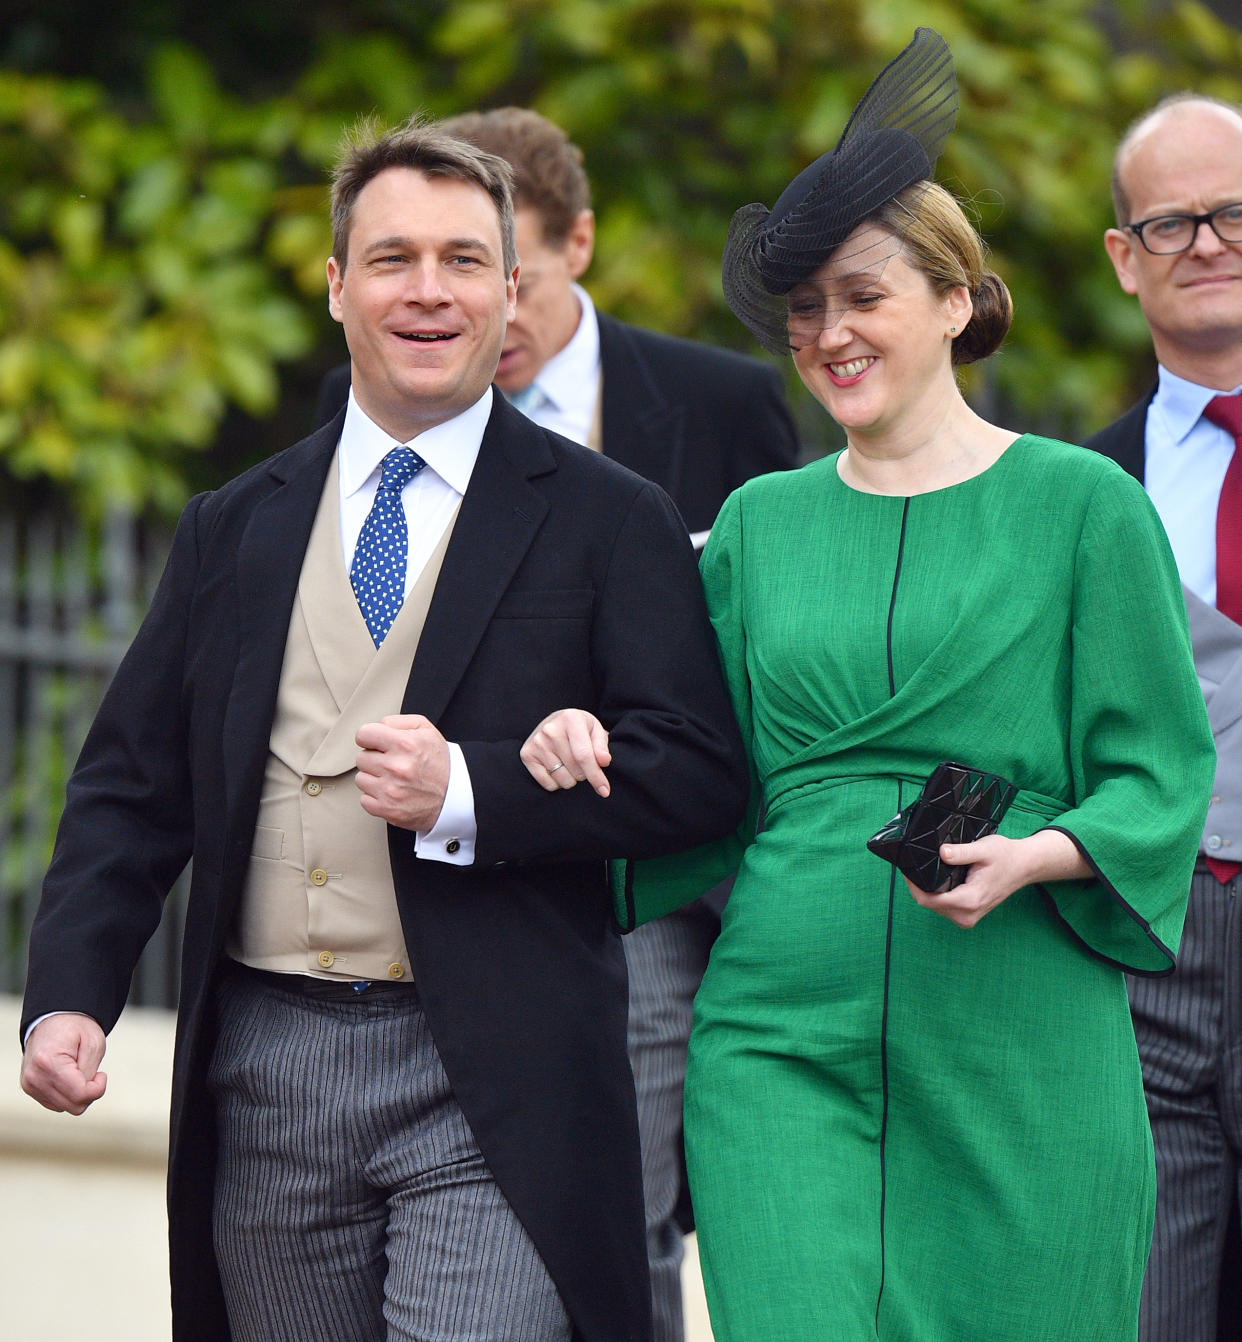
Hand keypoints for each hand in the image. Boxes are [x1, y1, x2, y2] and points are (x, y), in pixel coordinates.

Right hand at [20, 1013, 107, 1114]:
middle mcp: (34, 1077)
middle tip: (92, 1071)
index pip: (80, 1095)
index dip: (98, 1088)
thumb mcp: (94, 1043)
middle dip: (88, 1092)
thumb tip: (84, 1094)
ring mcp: (29, 1084)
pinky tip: (69, 1077)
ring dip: (77, 1093)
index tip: (101, 1074)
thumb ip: (90, 1072)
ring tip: (78, 1071)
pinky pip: (55, 1103)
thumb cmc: (75, 1027)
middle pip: (73, 1106)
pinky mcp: (30, 1088)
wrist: (54, 1018)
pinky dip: (67, 1094)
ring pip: (64, 1107)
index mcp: (49, 1063)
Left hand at [355, 714, 449, 829]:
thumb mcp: (426, 730)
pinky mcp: (387, 810)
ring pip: (361, 779)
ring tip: (393, 779)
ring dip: (374, 779)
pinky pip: (364, 799)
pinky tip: (391, 793)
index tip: (376, 743)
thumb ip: (397, 722)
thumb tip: (375, 727)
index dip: (370, 738)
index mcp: (405, 744)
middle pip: (361, 758)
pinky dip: (376, 797)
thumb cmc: (440, 762)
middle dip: (375, 759)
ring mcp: (390, 790)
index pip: (363, 734)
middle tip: (392, 763)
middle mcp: (396, 767)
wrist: (456, 795)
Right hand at [520, 709, 610, 796]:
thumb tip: (604, 761)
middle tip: (582, 763)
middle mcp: (551, 730)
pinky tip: (557, 768)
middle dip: (585, 774)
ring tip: (569, 764)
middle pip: (576, 770)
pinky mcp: (527, 755)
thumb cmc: (579, 729)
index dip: (596, 776)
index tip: (605, 791)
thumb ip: (601, 747)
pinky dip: (557, 783)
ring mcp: (537, 742)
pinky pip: (549, 784)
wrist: (554, 723)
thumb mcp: (595, 731)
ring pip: (563, 780)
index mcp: (571, 719)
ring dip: (572, 779)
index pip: (584, 756)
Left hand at [904, 829, 1088, 927]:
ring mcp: (967, 917)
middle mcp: (967, 915)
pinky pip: (943, 906)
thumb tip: (941, 853)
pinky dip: (936, 894)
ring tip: (925, 868)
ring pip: (934, 906)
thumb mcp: (984, 849)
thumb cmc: (1006, 856)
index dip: (913, 884)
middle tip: (913, 863)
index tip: (907, 866)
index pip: (929, 899)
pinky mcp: (967, 915)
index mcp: (970, 900)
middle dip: (918, 885)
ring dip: (926, 890)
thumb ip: (961, 852)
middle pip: (928, 903)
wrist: (1025, 866)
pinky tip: (936, 878)